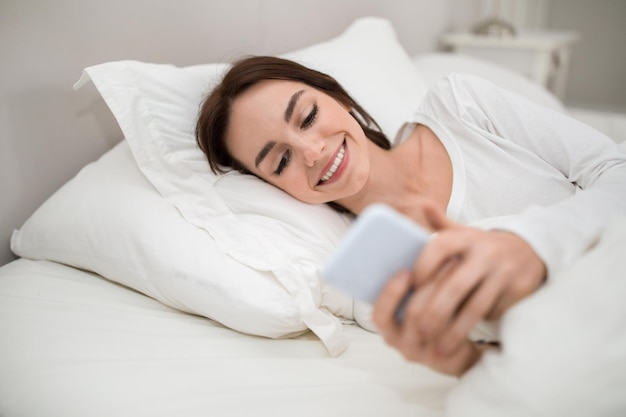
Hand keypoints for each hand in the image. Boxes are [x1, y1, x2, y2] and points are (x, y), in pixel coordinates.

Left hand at [373, 203, 545, 373]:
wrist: (530, 251)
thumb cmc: (483, 247)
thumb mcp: (465, 233)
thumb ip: (441, 224)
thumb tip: (424, 205)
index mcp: (468, 237)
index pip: (441, 245)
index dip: (424, 264)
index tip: (411, 284)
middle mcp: (486, 253)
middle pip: (455, 285)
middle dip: (434, 311)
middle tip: (416, 331)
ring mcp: (503, 273)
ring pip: (475, 307)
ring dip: (454, 331)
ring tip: (437, 349)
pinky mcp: (518, 291)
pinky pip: (492, 314)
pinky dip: (475, 329)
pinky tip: (460, 343)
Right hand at [373, 270, 481, 375]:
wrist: (454, 353)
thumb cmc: (431, 320)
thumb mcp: (415, 305)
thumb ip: (410, 290)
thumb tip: (416, 256)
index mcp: (388, 330)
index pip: (380, 315)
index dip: (391, 293)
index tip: (406, 271)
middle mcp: (402, 344)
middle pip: (414, 314)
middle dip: (430, 284)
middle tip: (446, 260)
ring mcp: (424, 354)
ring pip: (437, 321)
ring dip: (449, 292)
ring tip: (460, 272)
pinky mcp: (446, 358)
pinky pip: (454, 332)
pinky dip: (462, 307)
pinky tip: (471, 289)